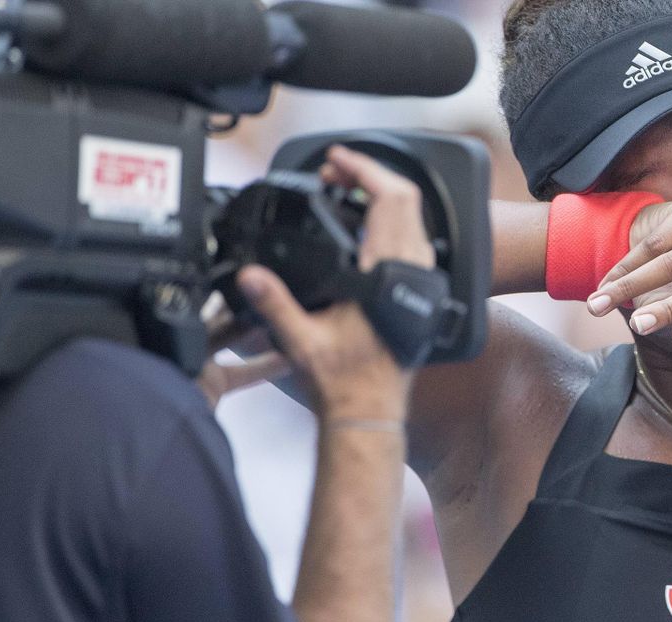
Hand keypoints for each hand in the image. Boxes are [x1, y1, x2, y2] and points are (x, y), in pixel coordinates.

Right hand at [233, 145, 434, 417]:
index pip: (389, 200)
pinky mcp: (419, 291)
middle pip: (406, 199)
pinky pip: (413, 239)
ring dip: (383, 195)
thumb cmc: (345, 382)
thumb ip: (274, 304)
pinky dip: (391, 219)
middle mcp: (412, 272)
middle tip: (335, 172)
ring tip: (347, 191)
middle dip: (370, 174)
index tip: (337, 159)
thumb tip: (250, 275)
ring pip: (414, 218)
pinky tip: (364, 228)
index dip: (364, 169)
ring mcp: (421, 281)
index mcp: (387, 274)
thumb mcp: (302, 341)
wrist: (371, 411)